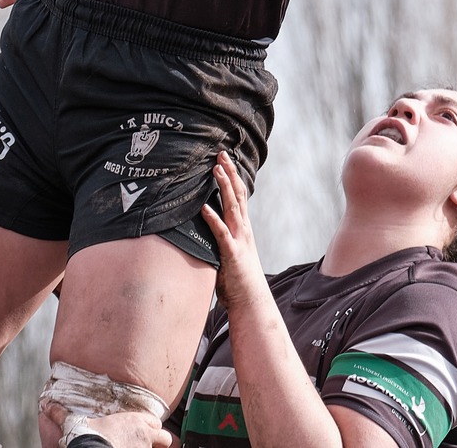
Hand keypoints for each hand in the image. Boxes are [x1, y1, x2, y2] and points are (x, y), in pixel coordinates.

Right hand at [43, 404, 173, 447]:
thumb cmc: (87, 438)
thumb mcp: (75, 423)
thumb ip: (63, 414)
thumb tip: (48, 406)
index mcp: (132, 422)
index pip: (153, 422)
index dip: (149, 427)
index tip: (143, 431)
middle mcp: (143, 437)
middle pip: (164, 438)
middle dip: (159, 441)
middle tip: (147, 445)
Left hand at [200, 154, 267, 311]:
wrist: (252, 301)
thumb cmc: (238, 280)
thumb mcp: (230, 253)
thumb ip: (222, 239)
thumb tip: (208, 228)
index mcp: (243, 228)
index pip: (239, 196)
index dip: (233, 176)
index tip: (225, 160)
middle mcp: (243, 230)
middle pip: (237, 195)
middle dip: (229, 173)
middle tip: (221, 154)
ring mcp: (238, 240)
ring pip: (232, 208)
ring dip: (223, 188)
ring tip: (215, 171)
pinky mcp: (232, 254)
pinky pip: (221, 233)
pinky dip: (213, 219)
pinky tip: (204, 208)